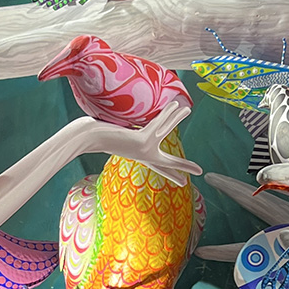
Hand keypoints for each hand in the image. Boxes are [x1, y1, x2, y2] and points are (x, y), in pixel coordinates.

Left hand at [71, 102, 201, 186]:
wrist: (88, 138)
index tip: (182, 182)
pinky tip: (176, 105)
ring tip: (188, 109)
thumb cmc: (96, 137)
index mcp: (139, 155)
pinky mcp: (142, 142)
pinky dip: (167, 114)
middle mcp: (142, 154)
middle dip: (183, 166)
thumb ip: (122, 133)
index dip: (171, 173)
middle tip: (200, 172)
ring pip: (164, 131)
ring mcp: (143, 149)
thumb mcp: (113, 135)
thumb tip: (116, 126)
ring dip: (176, 117)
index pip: (159, 165)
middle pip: (167, 163)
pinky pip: (159, 125)